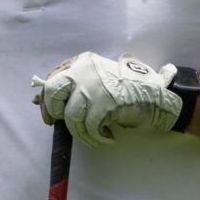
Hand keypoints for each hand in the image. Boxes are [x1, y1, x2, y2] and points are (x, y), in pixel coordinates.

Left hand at [32, 51, 181, 146]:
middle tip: (58, 123)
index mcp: (82, 62)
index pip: (52, 78)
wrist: (158, 95)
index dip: (46, 99)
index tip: (49, 114)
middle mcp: (85, 71)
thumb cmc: (127, 89)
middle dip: (52, 111)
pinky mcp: (105, 103)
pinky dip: (95, 136)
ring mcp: (94, 86)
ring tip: (92, 136)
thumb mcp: (98, 79)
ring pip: (71, 115)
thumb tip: (40, 99)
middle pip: (52, 92)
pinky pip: (89, 126)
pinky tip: (106, 137)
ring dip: (79, 132)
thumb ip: (74, 86)